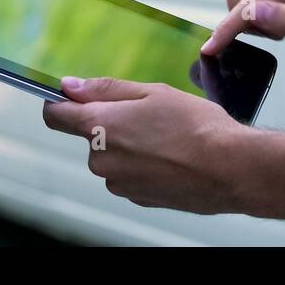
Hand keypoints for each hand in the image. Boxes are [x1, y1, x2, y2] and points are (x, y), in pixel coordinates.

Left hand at [42, 76, 249, 213]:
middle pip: (90, 137)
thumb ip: (105, 89)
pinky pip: (130, 175)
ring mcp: (118, 182)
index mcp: (99, 127)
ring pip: (113, 156)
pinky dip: (143, 165)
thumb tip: (70, 87)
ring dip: (129, 146)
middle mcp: (101, 159)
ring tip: (166, 137)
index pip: (54, 116)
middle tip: (148, 115)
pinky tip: (170, 157)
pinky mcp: (136, 198)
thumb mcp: (151, 93)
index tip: (71, 98)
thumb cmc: (196, 127)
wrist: (230, 168)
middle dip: (111, 125)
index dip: (60, 103)